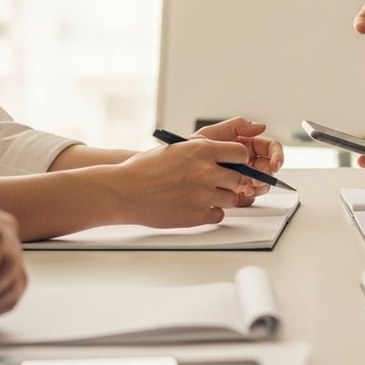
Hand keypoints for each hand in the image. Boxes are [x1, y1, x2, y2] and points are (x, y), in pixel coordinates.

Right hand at [109, 138, 248, 226]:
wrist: (124, 191)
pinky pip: (218, 215)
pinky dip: (210, 213)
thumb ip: (202, 152)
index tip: (235, 165)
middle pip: (238, 179)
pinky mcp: (198, 215)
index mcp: (202, 150)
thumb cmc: (145, 169)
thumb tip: (226, 158)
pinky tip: (195, 207)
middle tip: (216, 183)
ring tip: (201, 195)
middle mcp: (206, 171)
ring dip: (221, 198)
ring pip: (231, 199)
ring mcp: (203, 195)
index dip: (239, 161)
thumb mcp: (177, 149)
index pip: (240, 154)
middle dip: (229, 182)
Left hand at [192, 117, 283, 198]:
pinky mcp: (235, 194)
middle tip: (255, 180)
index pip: (269, 148)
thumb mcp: (208, 136)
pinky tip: (237, 196)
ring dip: (258, 188)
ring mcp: (241, 179)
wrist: (166, 177)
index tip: (274, 166)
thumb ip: (236, 127)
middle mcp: (245, 161)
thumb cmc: (184, 154)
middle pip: (268, 167)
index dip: (276, 156)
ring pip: (261, 184)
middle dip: (266, 175)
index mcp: (242, 145)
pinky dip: (247, 198)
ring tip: (244, 190)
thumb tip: (261, 126)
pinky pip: (249, 197)